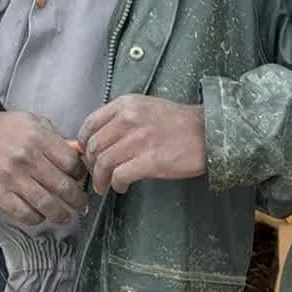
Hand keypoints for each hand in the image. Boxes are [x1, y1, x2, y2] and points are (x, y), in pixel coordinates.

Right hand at [0, 111, 89, 227]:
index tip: (80, 180)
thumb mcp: (34, 123)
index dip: (80, 175)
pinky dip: (36, 218)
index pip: (71, 163)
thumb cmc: (6, 129)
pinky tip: (40, 216)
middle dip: (77, 199)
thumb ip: (56, 139)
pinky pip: (24, 213)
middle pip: (63, 186)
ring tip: (65, 216)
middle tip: (81, 205)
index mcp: (39, 138)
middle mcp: (27, 158)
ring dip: (60, 214)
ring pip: (46, 204)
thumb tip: (79, 155)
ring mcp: (12, 177)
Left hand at [78, 95, 206, 194]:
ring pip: (103, 163)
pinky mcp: (150, 161)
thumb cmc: (178, 122)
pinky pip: (120, 175)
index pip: (89, 124)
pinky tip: (121, 186)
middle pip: (93, 146)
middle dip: (91, 165)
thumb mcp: (146, 108)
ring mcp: (139, 140)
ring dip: (100, 179)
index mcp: (126, 105)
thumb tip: (99, 140)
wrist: (208, 131)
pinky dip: (116, 184)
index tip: (86, 155)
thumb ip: (121, 120)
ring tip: (104, 185)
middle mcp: (129, 120)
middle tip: (96, 174)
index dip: (83, 144)